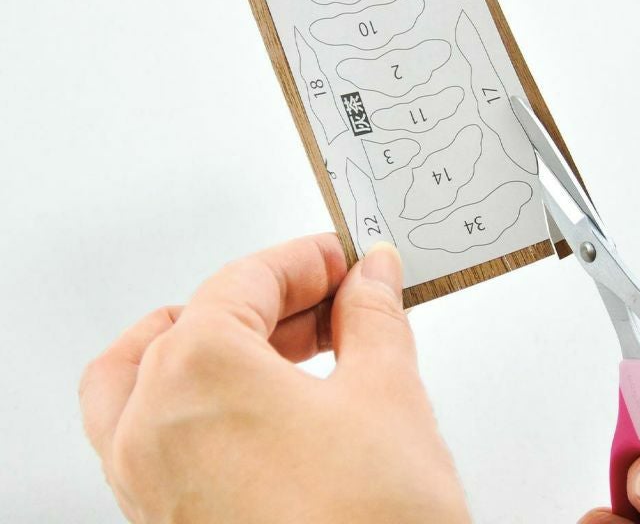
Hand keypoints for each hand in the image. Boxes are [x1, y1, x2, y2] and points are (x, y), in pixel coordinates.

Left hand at [80, 235, 470, 523]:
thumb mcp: (387, 394)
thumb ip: (373, 317)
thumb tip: (372, 276)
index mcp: (193, 375)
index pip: (244, 282)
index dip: (305, 261)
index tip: (344, 259)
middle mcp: (149, 429)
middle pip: (199, 321)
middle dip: (275, 301)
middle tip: (337, 296)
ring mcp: (146, 485)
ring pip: (150, 376)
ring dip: (219, 341)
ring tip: (292, 338)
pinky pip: (156, 433)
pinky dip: (199, 396)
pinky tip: (260, 401)